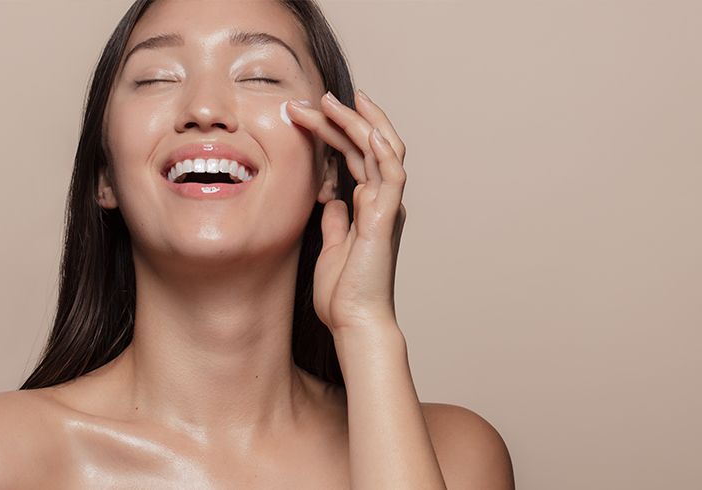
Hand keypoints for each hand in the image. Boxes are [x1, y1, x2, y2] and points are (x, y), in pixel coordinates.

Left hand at [286, 90, 406, 336]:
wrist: (355, 322)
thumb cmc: (343, 293)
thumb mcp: (331, 247)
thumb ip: (335, 220)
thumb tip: (330, 198)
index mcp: (367, 207)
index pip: (354, 156)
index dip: (336, 131)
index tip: (310, 112)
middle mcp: (380, 202)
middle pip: (366, 146)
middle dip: (341, 118)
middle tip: (314, 97)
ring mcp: (386, 208)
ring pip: (381, 151)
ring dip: (358, 122)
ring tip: (331, 99)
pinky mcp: (386, 219)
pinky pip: (391, 175)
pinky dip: (381, 149)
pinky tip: (366, 128)